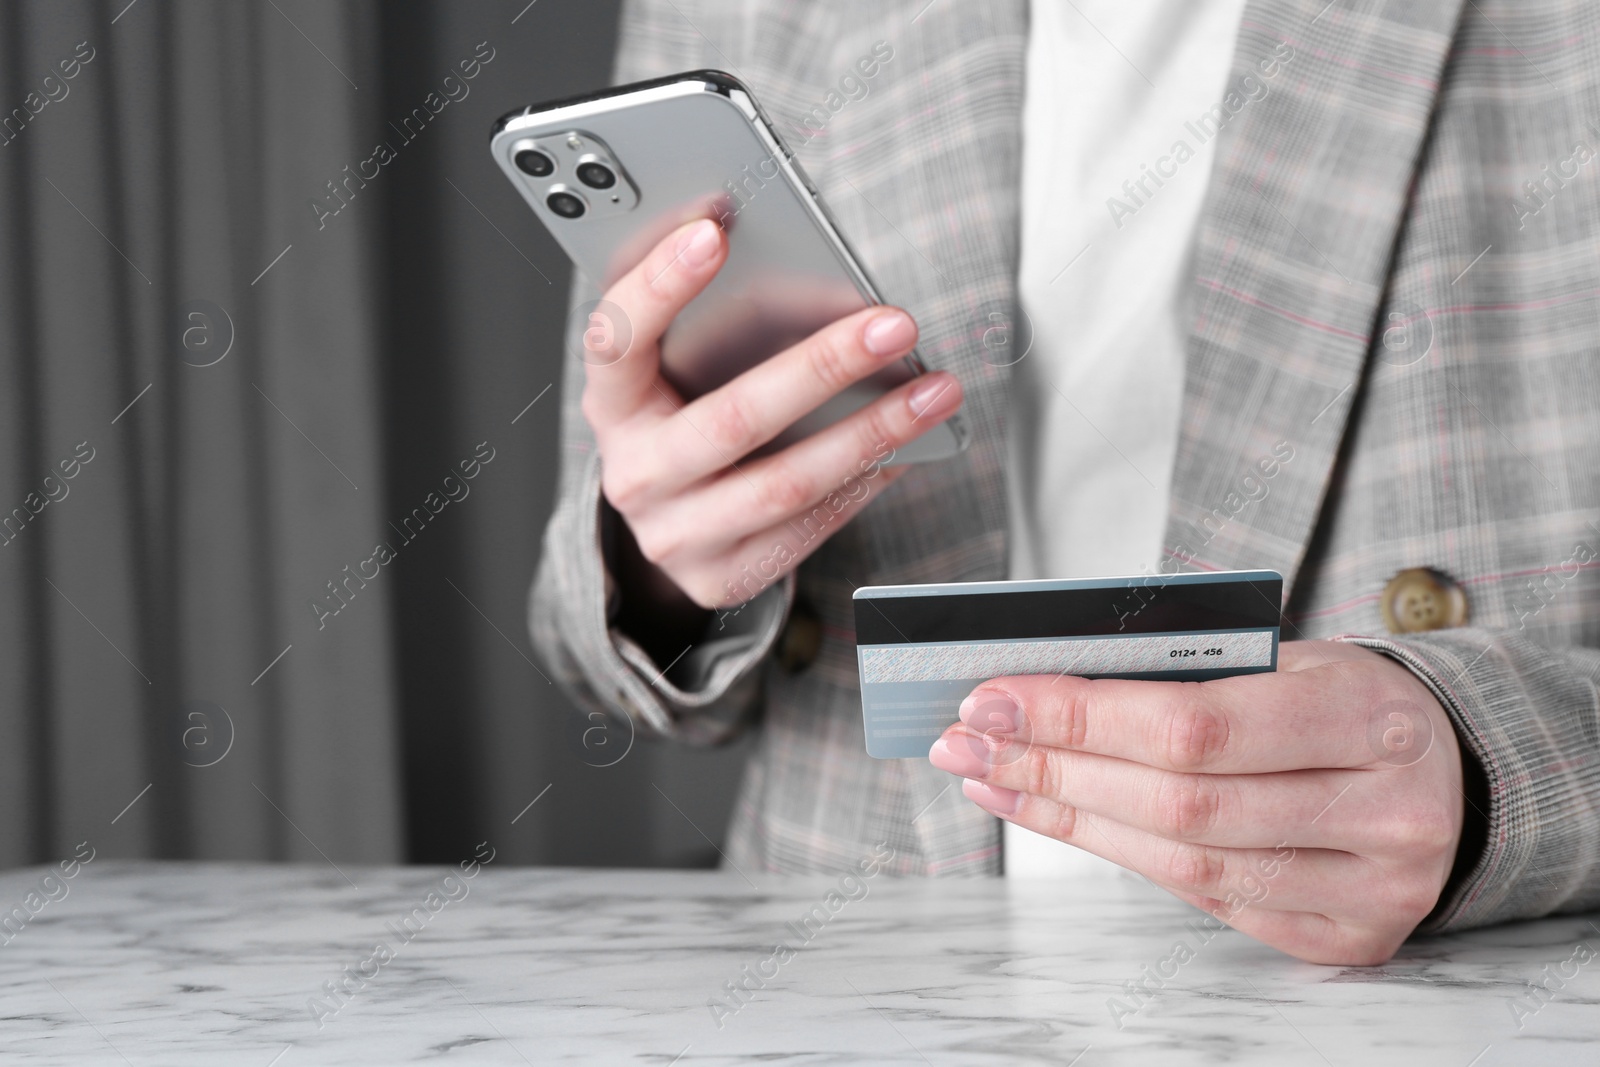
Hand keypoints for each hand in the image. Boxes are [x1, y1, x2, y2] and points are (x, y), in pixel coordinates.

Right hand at [581, 217, 962, 612]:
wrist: (670, 522)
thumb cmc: (682, 418)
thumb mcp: (673, 370)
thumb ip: (712, 321)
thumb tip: (813, 279)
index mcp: (611, 404)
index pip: (616, 337)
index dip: (660, 283)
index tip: (714, 230)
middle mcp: (633, 474)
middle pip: (732, 419)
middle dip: (823, 366)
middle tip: (892, 326)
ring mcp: (674, 535)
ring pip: (785, 484)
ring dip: (872, 432)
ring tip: (933, 392)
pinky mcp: (720, 578)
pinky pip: (808, 527)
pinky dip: (864, 480)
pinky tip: (904, 446)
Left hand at [929, 640, 1465, 964]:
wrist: (1444, 766)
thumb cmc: (1342, 699)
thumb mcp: (1287, 657)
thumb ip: (1183, 671)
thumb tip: (1037, 688)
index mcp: (1373, 717)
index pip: (1196, 725)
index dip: (1082, 717)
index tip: (992, 698)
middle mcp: (1386, 813)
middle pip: (1179, 803)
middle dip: (1054, 768)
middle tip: (967, 740)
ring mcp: (1371, 889)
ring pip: (1183, 862)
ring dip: (1067, 815)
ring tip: (992, 777)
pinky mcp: (1343, 937)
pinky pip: (1205, 898)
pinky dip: (1119, 853)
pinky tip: (1059, 815)